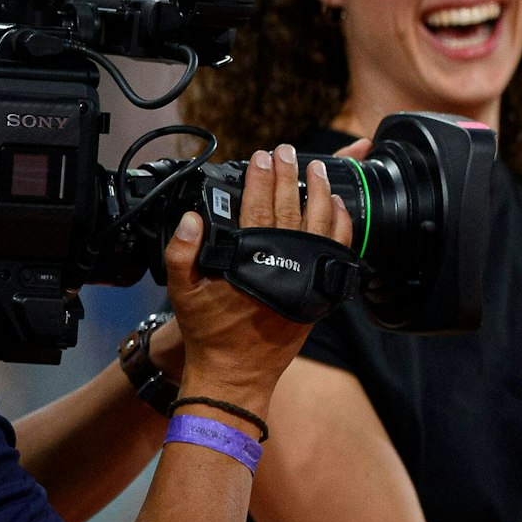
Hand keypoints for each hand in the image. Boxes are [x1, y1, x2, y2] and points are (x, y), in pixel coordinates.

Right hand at [166, 144, 353, 411]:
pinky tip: (339, 206)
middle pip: (291, 207)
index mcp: (250, 258)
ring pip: (320, 223)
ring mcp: (306, 275)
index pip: (257, 207)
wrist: (237, 371)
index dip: (261, 179)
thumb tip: (194, 218)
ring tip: (318, 169)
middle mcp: (283, 264)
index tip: (263, 156)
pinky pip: (337, 249)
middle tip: (288, 151)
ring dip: (320, 193)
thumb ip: (183, 251)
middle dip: (290, 175)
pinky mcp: (320, 289)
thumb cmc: (209, 330)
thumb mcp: (181, 290)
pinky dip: (340, 225)